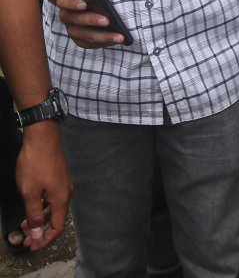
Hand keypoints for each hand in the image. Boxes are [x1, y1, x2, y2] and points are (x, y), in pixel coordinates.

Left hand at [14, 123, 70, 250]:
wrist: (42, 139)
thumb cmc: (35, 165)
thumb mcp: (30, 193)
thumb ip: (34, 215)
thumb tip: (38, 234)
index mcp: (61, 199)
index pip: (57, 227)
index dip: (45, 239)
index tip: (32, 246)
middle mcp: (66, 193)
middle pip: (57, 219)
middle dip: (41, 232)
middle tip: (27, 240)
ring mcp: (63, 184)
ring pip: (53, 208)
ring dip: (40, 219)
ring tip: (25, 225)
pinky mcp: (59, 178)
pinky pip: (52, 199)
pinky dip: (42, 207)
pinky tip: (32, 206)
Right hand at [56, 0, 122, 47]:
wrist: (90, 5)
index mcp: (66, 0)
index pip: (64, 1)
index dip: (72, 3)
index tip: (84, 4)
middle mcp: (66, 16)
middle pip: (75, 20)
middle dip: (91, 20)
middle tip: (107, 21)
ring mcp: (71, 29)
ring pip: (83, 35)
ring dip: (102, 36)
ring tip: (118, 36)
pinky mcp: (79, 39)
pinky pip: (88, 43)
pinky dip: (102, 43)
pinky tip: (115, 40)